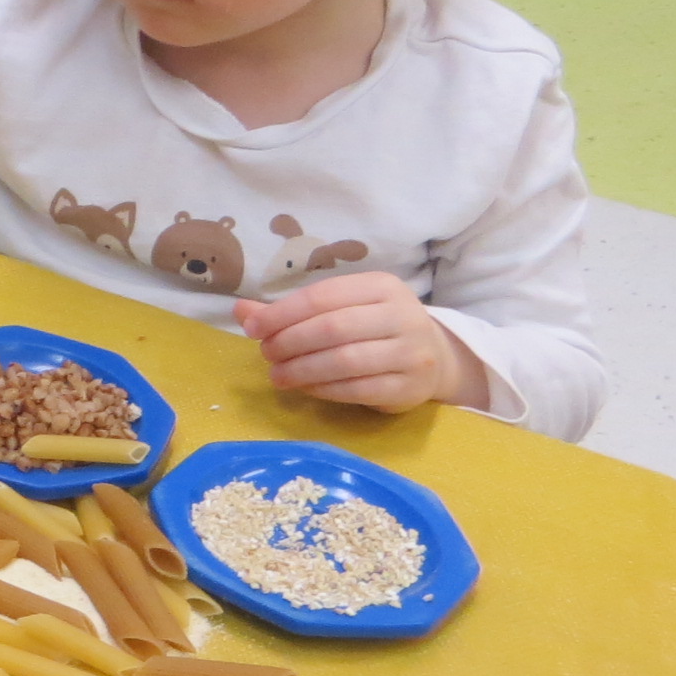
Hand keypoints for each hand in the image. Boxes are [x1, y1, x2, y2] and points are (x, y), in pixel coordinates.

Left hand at [233, 274, 489, 413]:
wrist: (434, 358)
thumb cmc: (375, 328)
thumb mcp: (341, 309)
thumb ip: (292, 310)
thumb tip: (241, 310)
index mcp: (381, 286)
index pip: (323, 295)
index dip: (282, 313)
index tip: (253, 329)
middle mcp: (402, 315)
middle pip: (333, 328)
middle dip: (290, 342)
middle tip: (266, 354)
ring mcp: (411, 352)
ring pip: (345, 361)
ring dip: (302, 370)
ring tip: (277, 376)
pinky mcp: (410, 387)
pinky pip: (358, 389)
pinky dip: (324, 389)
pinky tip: (304, 388)